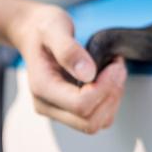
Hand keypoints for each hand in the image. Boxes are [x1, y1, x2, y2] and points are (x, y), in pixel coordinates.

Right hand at [6, 3, 126, 133]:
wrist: (34, 32)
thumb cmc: (43, 29)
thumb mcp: (54, 28)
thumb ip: (69, 50)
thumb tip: (88, 74)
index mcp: (42, 88)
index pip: (80, 105)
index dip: (104, 88)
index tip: (114, 65)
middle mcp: (47, 105)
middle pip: (89, 121)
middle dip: (111, 94)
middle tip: (117, 66)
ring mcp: (58, 110)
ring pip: (96, 123)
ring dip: (113, 99)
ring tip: (114, 70)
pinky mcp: (69, 109)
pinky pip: (97, 117)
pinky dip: (110, 101)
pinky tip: (110, 79)